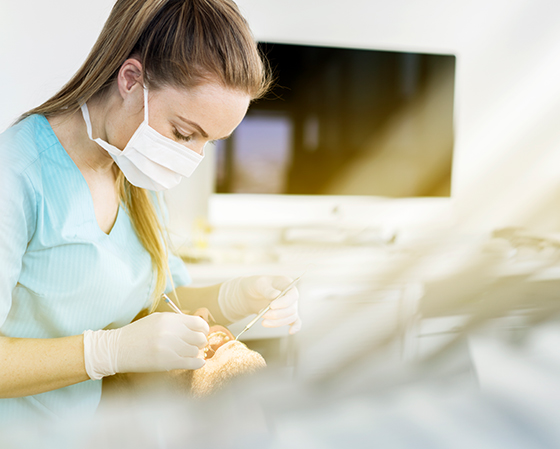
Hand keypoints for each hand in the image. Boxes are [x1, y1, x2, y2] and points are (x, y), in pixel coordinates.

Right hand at [83, 312, 208, 379]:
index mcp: (169, 319)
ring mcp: (169, 347)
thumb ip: (177, 322)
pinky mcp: (167, 362)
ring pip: (195, 351)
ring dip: (194, 353)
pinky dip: (197, 363)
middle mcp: (171, 331)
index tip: (201, 333)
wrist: (116, 349)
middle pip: (200, 338)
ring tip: (186, 354)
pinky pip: (191, 362)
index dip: (203, 329)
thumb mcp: (157, 320)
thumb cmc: (137, 334)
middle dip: (200, 342)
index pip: (198, 323)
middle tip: (195, 345)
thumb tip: (198, 327)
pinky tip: (197, 362)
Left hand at [218, 275, 301, 334]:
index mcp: (287, 284)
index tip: (271, 306)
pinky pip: (295, 321)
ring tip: (263, 321)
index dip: (284, 302)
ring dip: (277, 322)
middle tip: (263, 315)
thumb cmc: (255, 286)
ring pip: (290, 317)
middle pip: (292, 308)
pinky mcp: (287, 315)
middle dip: (277, 314)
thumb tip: (276, 295)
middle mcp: (291, 295)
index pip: (292, 295)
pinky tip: (290, 332)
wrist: (250, 295)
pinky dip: (295, 327)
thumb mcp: (259, 284)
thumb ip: (267, 289)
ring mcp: (290, 306)